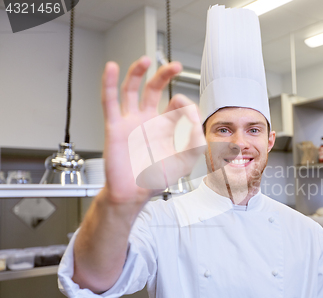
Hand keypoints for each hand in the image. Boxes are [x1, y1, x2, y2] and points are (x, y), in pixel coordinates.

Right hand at [101, 56, 203, 204]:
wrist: (134, 194)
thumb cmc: (155, 179)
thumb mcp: (185, 160)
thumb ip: (195, 139)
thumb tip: (194, 117)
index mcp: (165, 127)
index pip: (175, 104)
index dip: (185, 106)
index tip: (191, 117)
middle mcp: (147, 120)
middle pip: (153, 89)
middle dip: (164, 75)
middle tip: (175, 66)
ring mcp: (130, 122)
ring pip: (131, 90)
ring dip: (137, 73)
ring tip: (145, 60)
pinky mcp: (115, 127)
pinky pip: (109, 102)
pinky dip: (108, 84)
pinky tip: (111, 68)